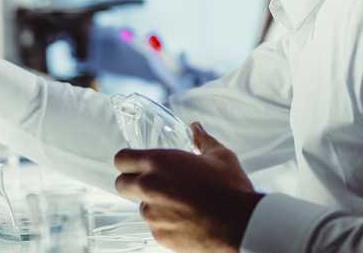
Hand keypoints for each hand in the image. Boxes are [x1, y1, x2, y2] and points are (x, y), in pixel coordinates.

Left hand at [114, 123, 262, 252]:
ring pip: (141, 207)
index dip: (128, 161)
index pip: (121, 159)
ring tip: (179, 203)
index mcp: (159, 162)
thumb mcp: (220, 156)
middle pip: (121, 184)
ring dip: (153, 204)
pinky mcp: (160, 235)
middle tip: (153, 183)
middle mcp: (149, 187)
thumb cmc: (231, 190)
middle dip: (132, 183)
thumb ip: (202, 140)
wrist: (241, 226)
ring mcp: (153, 214)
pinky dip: (165, 223)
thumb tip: (196, 128)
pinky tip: (185, 219)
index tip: (136, 164)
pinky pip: (155, 226)